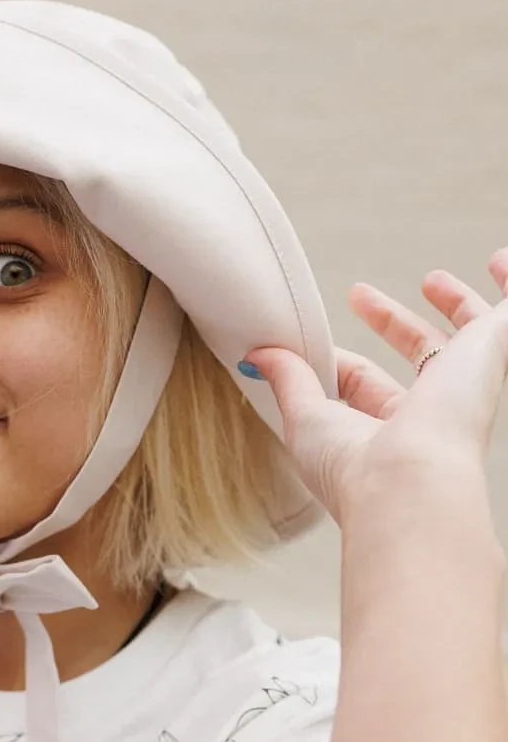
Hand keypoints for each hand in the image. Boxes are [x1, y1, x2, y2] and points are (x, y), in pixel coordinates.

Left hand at [246, 252, 507, 522]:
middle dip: (391, 324)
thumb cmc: (351, 467)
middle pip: (417, 356)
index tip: (306, 342)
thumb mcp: (304, 417)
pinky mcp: (490, 351)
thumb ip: (288, 381)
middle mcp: (434, 411)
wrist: (405, 481)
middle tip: (359, 295)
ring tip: (432, 279)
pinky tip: (500, 260)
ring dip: (452, 305)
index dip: (339, 361)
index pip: (363, 384)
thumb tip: (257, 354)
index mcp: (391, 432)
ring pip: (468, 337)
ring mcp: (466, 381)